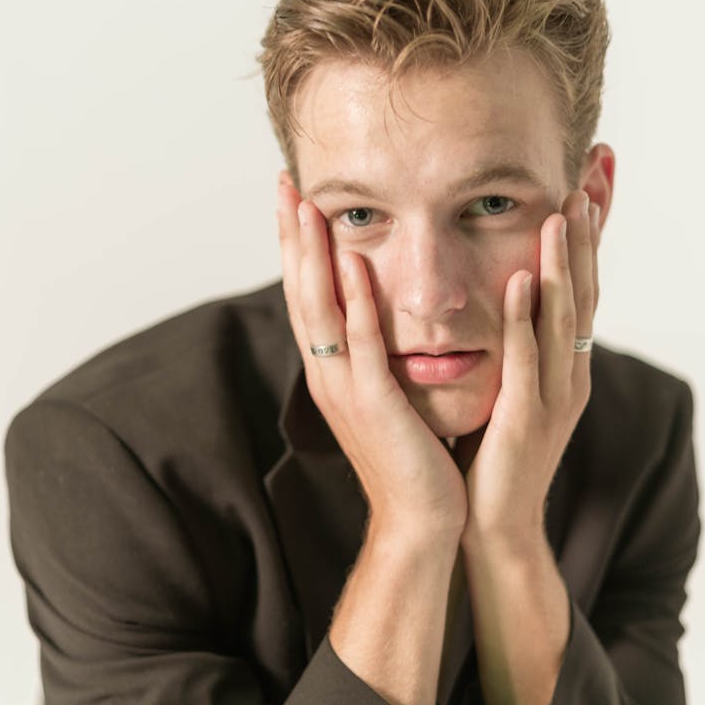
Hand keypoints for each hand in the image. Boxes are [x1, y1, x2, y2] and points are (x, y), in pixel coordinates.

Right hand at [276, 172, 466, 536]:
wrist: (420, 520)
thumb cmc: (414, 459)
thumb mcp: (391, 397)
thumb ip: (381, 358)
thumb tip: (387, 321)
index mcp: (332, 371)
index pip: (308, 297)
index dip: (297, 248)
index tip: (295, 199)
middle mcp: (327, 374)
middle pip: (300, 293)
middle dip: (291, 237)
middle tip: (285, 184)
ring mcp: (344, 388)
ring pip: (319, 310)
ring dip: (310, 256)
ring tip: (304, 206)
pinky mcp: (372, 403)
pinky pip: (359, 342)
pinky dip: (353, 300)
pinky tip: (349, 262)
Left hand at [460, 189, 600, 552]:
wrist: (493, 526)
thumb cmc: (493, 457)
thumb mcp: (511, 390)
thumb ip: (517, 347)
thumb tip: (508, 295)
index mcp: (563, 366)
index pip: (580, 286)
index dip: (589, 234)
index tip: (591, 178)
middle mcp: (568, 375)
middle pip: (585, 289)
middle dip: (590, 231)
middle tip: (595, 170)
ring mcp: (553, 397)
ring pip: (565, 318)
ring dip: (566, 262)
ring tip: (565, 210)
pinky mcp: (526, 421)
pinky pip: (527, 361)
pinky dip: (527, 319)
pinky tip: (525, 280)